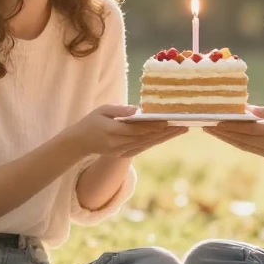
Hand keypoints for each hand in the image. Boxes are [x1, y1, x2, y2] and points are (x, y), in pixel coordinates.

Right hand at [65, 105, 186, 157]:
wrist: (80, 143)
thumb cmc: (91, 121)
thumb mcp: (102, 110)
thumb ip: (119, 109)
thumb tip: (136, 109)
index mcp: (111, 131)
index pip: (136, 130)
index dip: (153, 126)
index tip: (167, 121)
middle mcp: (118, 144)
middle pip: (146, 138)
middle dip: (166, 132)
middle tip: (183, 125)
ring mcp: (121, 151)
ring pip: (147, 144)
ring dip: (165, 137)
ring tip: (181, 129)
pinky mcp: (124, 154)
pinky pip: (144, 147)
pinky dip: (157, 141)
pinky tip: (168, 135)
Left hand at [203, 106, 263, 159]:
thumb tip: (246, 107)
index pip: (247, 129)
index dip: (230, 125)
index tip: (215, 120)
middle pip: (240, 138)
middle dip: (221, 132)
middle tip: (204, 124)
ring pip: (241, 145)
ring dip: (224, 138)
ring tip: (210, 130)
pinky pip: (247, 148)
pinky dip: (234, 142)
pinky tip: (224, 136)